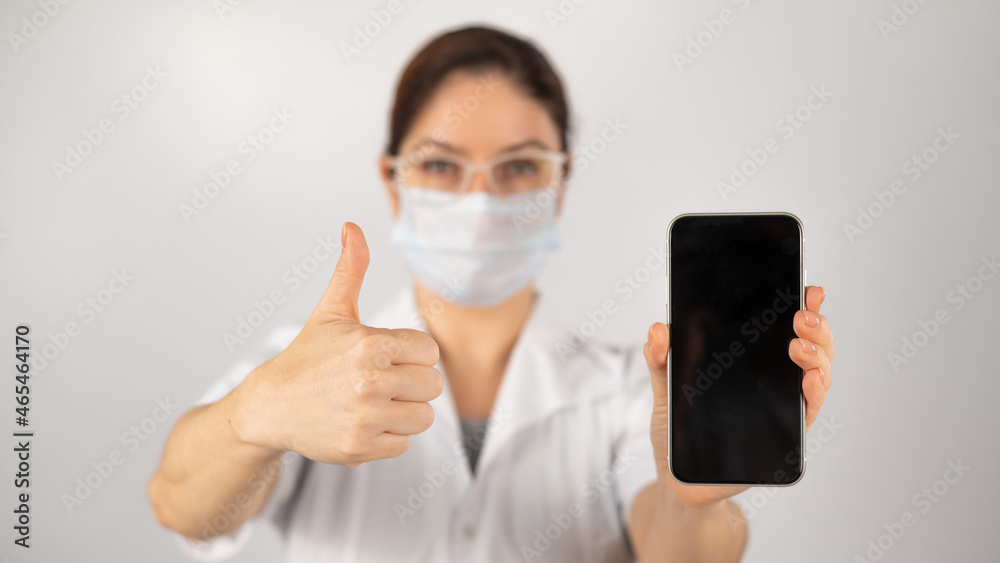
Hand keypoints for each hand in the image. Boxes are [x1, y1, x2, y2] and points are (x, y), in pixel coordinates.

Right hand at [232, 222, 442, 466]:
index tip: (388, 358)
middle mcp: (370, 382)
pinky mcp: (361, 448)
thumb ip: (351, 269)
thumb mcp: (331, 311)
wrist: (270, 406)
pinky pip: (404, 443)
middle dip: (412, 384)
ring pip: (424, 417)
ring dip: (405, 412)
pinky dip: (389, 437)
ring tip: (375, 403)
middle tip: (381, 383)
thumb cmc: (307, 356)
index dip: (413, 355)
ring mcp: (365, 417)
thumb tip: (352, 226)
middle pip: (433, 386)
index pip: (430, 352)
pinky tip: (364, 423)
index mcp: (370, 344)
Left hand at [643, 285, 834, 508]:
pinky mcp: (785, 433)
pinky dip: (815, 392)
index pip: (783, 325)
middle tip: (802, 315)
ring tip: (799, 345)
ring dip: (817, 356)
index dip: (803, 305)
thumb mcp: (664, 387)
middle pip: (811, 344)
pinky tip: (811, 380)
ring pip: (818, 373)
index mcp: (751, 358)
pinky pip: (809, 410)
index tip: (808, 289)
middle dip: (815, 326)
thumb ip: (660, 359)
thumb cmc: (678, 427)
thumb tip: (658, 330)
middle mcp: (774, 377)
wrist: (678, 475)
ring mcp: (783, 403)